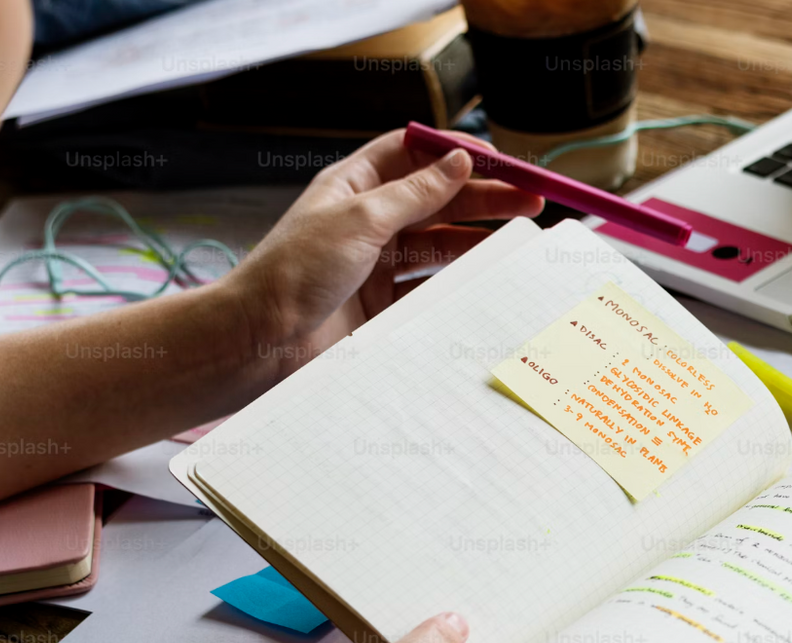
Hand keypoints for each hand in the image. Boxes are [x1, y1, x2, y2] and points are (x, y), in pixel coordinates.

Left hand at [227, 130, 543, 381]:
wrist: (259, 341)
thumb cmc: (294, 272)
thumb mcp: (361, 219)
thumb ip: (416, 193)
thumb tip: (459, 161)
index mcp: (353, 185)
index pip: (414, 153)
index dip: (457, 152)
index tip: (500, 159)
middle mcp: (366, 220)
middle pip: (436, 198)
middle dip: (483, 196)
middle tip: (531, 199)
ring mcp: (375, 263)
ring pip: (438, 242)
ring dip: (477, 237)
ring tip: (518, 237)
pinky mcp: (382, 304)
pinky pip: (429, 285)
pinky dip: (458, 281)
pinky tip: (486, 278)